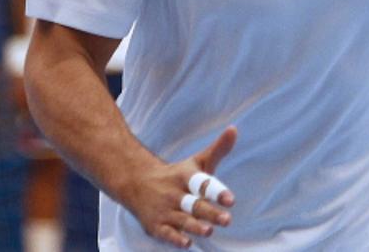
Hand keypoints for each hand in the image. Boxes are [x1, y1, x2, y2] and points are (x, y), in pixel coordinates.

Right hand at [118, 127, 237, 248]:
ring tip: (208, 230)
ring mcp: (164, 210)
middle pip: (194, 204)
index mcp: (185, 177)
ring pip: (181, 219)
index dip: (217, 192)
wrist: (134, 181)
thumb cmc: (175, 176)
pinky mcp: (156, 225)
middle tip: (227, 220)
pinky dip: (174, 238)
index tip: (231, 200)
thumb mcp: (195, 163)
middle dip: (209, 212)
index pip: (202, 184)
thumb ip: (218, 150)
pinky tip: (186, 243)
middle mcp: (174, 194)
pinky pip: (166, 233)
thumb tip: (234, 129)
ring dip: (194, 226)